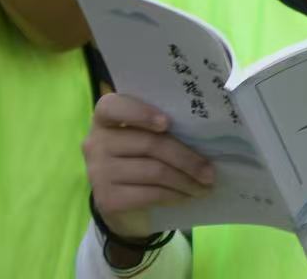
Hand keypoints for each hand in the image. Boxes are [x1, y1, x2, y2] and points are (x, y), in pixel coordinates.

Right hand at [82, 92, 215, 242]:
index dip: (140, 113)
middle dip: (187, 159)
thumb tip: (207, 135)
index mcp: (106, 117)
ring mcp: (98, 172)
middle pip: (150, 144)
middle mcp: (96, 142)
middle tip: (211, 171)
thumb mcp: (148, 135)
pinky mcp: (106, 198)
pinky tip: (187, 196)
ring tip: (205, 185)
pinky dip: (174, 195)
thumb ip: (163, 126)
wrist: (121, 200)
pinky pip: (149, 194)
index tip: (167, 123)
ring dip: (186, 180)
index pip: (113, 107)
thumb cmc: (141, 157)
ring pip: (154, 171)